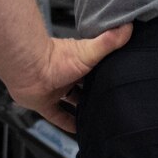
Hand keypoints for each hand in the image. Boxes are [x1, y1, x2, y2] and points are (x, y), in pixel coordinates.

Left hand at [5, 24, 132, 133]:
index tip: (120, 83)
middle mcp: (68, 76)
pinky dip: (67, 123)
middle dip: (96, 94)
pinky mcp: (45, 103)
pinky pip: (58, 116)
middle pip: (85, 87)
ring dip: (82, 109)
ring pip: (72, 101)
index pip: (97, 70)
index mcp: (79, 63)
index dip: (107, 76)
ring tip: (98, 119)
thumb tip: (128, 27)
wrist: (29, 69)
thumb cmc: (57, 58)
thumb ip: (108, 41)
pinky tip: (78, 131)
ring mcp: (56, 90)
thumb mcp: (89, 52)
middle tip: (112, 104)